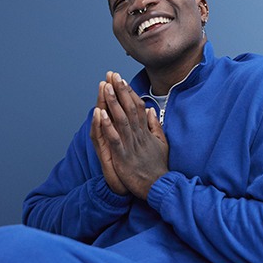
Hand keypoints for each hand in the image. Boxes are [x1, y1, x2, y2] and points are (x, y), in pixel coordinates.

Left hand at [94, 72, 168, 199]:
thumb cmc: (158, 167)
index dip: (128, 93)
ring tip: (106, 87)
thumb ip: (155, 126)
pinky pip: (114, 138)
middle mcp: (138, 135)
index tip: (122, 80)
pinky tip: (101, 114)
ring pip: (121, 119)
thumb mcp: (161, 143)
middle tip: (112, 75)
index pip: (137, 107)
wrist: (159, 187)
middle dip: (120, 91)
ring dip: (113, 102)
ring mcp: (131, 145)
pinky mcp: (123, 156)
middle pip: (128, 109)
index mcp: (145, 132)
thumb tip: (150, 110)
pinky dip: (107, 125)